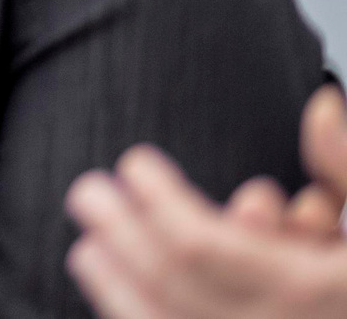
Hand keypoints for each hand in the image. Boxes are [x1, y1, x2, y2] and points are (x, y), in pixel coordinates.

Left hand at [67, 88, 346, 318]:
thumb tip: (319, 107)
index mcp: (318, 291)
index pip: (203, 245)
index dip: (158, 201)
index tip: (135, 163)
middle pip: (176, 284)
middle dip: (125, 234)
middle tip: (86, 192)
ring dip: (121, 291)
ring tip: (89, 252)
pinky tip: (123, 306)